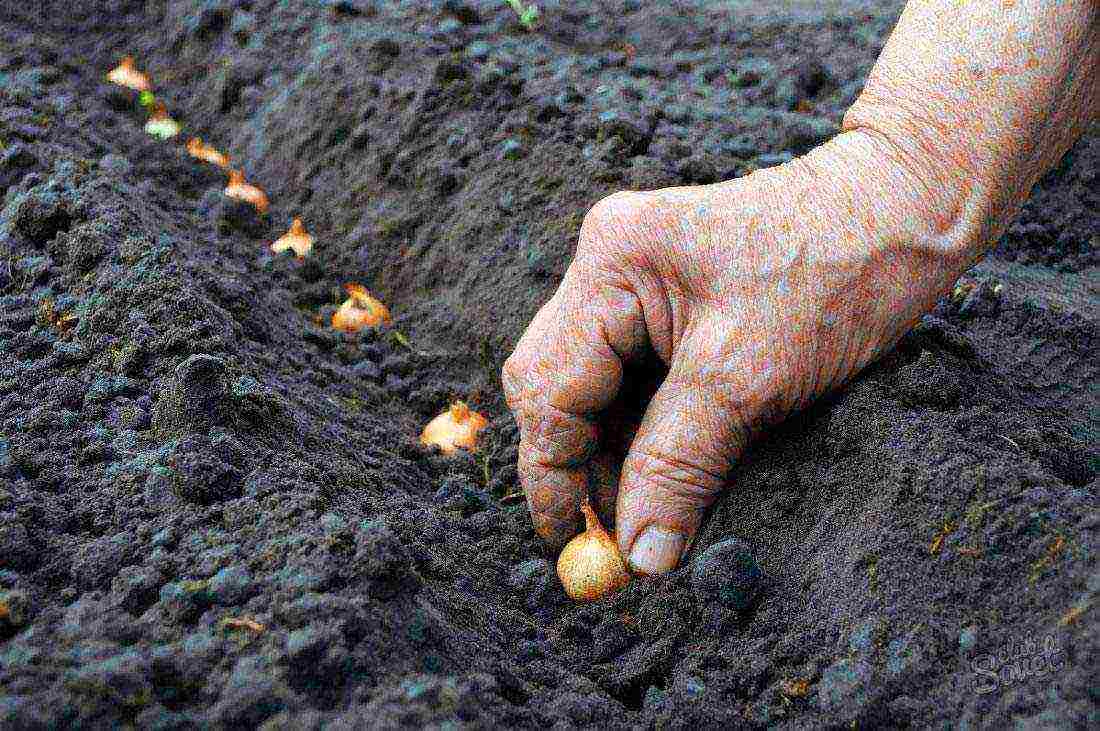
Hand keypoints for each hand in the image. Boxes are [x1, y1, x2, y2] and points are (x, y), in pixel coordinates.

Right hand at [503, 130, 971, 573]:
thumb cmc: (835, 273)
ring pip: (592, 385)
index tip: (572, 542)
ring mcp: (635, 277)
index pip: (547, 384)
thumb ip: (678, 465)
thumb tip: (640, 555)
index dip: (552, 471)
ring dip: (612, 450)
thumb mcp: (748, 378)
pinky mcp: (667, 296)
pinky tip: (669, 466)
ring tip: (646, 510)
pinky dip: (643, 426)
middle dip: (577, 462)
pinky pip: (631, 374)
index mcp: (612, 263)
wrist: (903, 208)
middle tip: (612, 535)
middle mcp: (608, 264)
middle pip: (555, 383)